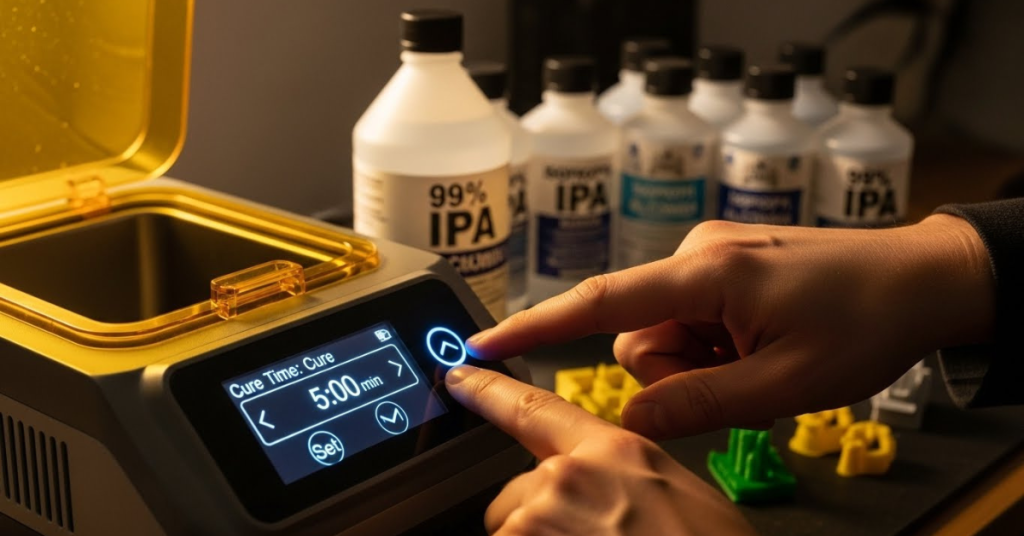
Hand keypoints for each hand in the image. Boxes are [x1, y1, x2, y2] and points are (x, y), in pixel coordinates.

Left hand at [445, 365, 756, 535]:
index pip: (534, 409)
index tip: (460, 375)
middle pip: (518, 492)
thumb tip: (601, 484)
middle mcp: (568, 478)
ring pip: (514, 531)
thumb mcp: (676, 494)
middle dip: (540, 518)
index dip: (489, 390)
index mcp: (613, 452)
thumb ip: (622, 474)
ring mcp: (540, 520)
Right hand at [467, 216, 993, 438]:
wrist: (921, 278)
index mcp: (706, 274)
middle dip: (677, 373)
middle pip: (637, 337)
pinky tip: (758, 341)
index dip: (536, 327)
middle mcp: (694, 253)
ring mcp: (707, 256)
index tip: (483, 344)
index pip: (600, 302)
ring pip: (662, 334)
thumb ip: (700, 405)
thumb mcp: (785, 383)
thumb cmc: (865, 322)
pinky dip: (711, 345)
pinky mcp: (719, 265)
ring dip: (698, 361)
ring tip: (759, 357)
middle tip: (743, 377)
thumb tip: (629, 423)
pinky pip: (686, 319)